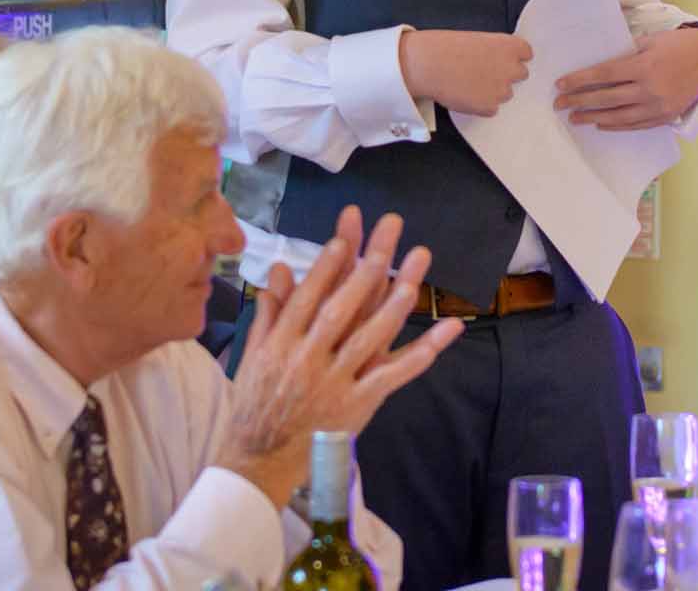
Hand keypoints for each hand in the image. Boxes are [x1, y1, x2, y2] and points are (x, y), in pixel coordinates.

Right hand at [217, 206, 462, 506]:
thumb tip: (279, 269)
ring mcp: (335, 383)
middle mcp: (308, 360)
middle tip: (388, 239)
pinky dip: (418, 356)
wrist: (259, 459)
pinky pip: (392, 377)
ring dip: (393, 307)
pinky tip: (443, 333)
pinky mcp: (357, 405)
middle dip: (365, 270)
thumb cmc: (256, 402)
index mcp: (281, 344)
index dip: (325, 269)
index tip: (342, 241)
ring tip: (413, 279)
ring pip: (368, 340)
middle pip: (341, 309)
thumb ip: (269, 311)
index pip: (306, 299)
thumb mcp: (254, 354)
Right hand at [400, 29, 532, 116]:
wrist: (429, 65)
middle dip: (507, 75)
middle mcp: (511, 68)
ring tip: (470, 84)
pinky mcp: (490, 107)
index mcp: (509, 46)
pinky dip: (481, 105)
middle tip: (487, 73)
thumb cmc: (447, 48)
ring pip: (506, 93)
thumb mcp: (477, 39)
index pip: (527, 53)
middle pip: (521, 74)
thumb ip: (494, 50)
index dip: (514, 57)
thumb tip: (498, 61)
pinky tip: (466, 95)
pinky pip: (491, 108)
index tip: (504, 59)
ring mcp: (502, 90)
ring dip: (493, 91)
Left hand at [554, 26, 697, 130]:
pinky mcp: (664, 117)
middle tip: (560, 104)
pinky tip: (600, 124)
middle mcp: (650, 89)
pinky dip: (616, 126)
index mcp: (644, 65)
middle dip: (579, 101)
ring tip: (575, 117)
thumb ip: (625, 52)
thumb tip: (597, 63)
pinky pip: (635, 125)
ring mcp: (658, 106)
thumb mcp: (650, 41)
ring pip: (618, 116)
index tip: (561, 84)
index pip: (604, 74)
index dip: (580, 80)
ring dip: (593, 117)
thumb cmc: (676, 46)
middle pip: (606, 97)